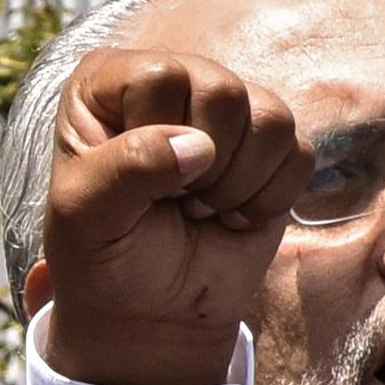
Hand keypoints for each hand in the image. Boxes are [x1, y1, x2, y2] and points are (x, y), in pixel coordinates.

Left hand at [32, 47, 311, 384]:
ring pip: (272, 120)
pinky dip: (267, 200)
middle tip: (172, 201)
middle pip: (223, 91)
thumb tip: (198, 146)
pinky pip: (300, 155)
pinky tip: (230, 215)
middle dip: (202, 167)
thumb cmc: (103, 256)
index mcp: (109, 82)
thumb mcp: (84, 218)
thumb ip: (124, 171)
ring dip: (235, 186)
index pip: (159, 77)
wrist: (149, 308)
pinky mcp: (274, 146)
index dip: (154, 139)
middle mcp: (175, 80)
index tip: (135, 185)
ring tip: (198, 207)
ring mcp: (230, 109)